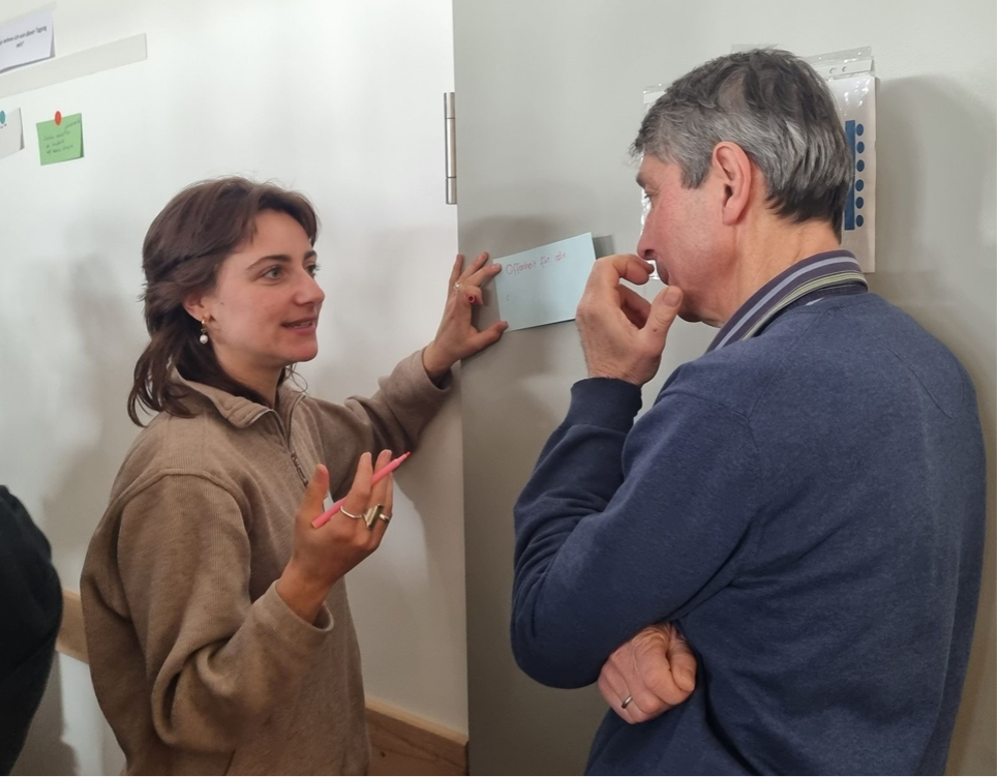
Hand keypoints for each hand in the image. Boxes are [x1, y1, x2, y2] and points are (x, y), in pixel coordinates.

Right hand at [277, 450, 394, 623]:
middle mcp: (361, 535)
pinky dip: (385, 501)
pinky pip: (384, 518)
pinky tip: (384, 488)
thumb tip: (322, 467)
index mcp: (342, 528)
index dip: (366, 472)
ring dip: (387, 486)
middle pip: (378, 498)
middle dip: (384, 473)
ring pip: (385, 508)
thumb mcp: (302, 518)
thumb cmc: (306, 547)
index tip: (366, 456)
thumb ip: (314, 492)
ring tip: (387, 467)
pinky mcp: (374, 545)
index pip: (361, 493)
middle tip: (386, 454)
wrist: (313, 578)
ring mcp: (370, 541)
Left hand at [422, 252, 507, 380]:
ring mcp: (451, 300)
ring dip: (472, 266)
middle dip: (481, 271)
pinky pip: (453, 281)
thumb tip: (505, 324)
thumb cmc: (457, 347)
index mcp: (460, 312)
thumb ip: (491, 335)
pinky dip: (457, 268)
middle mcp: (454, 303)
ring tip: (482, 255)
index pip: (466, 292)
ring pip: (460, 278)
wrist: (441, 350)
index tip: (482, 303)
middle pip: (466, 281)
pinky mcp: (451, 301)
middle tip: (496, 265)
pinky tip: (460, 259)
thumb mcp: (475, 344)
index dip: (476, 293)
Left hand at [575, 254, 683, 385]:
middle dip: (630, 276)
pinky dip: (624, 307)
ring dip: (631, 298)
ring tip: (645, 321)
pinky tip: (636, 326)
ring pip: (610, 289)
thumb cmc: (626, 370)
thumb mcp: (652, 341)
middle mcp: (587, 308)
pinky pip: (608, 302)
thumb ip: (664, 313)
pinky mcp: (590, 322)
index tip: (645, 273)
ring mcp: (587, 315)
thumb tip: (673, 291)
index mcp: (599, 307)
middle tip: (647, 284)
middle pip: (605, 273)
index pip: (606, 266)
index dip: (628, 263)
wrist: (609, 390)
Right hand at [598, 623, 696, 724]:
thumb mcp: (679, 638)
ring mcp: (608, 673)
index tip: (684, 685)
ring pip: (637, 713)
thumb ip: (685, 661)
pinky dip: (639, 708)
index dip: (677, 692)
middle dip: (666, 701)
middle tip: (672, 686)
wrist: (635, 622)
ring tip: (658, 690)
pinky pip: (625, 713)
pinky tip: (645, 692)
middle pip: (647, 704)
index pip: (656, 682)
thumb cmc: (660, 630)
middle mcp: (619, 659)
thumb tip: (685, 684)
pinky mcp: (603, 684)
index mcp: (640, 643)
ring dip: (653, 708)